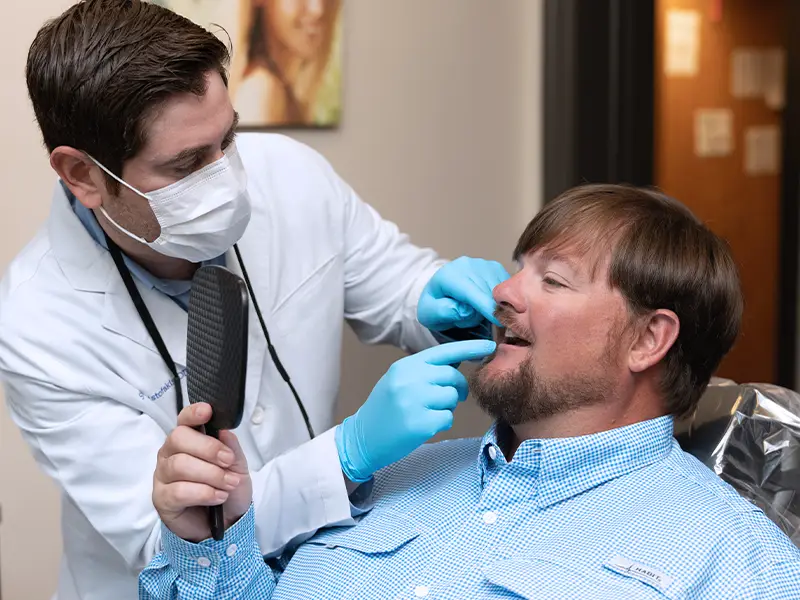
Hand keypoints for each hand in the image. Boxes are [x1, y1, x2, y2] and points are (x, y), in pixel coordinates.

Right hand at [153, 403, 251, 541]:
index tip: (208, 412)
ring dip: (211, 474)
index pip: (184, 420)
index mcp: (188, 440)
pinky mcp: (161, 499)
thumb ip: (231, 448)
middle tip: (228, 461)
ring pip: (180, 465)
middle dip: (208, 448)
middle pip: (178, 438)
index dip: (193, 414)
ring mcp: (163, 476)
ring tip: (229, 484)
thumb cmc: (227, 487)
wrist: (225, 522)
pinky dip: (203, 493)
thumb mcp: (237, 466)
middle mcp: (170, 454)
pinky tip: (218, 497)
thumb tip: (224, 431)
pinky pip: (178, 491)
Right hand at [336, 339, 495, 481]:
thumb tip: (456, 365)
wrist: (363, 438)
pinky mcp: (419, 423)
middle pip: (452, 376)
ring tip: (427, 413)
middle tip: (447, 399)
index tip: (489, 346)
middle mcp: (409, 380)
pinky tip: (423, 426)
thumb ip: (424, 371)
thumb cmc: (385, 409)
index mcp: (405, 366)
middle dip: (456, 388)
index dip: (470, 348)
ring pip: (451, 398)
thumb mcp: (398, 380)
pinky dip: (441, 423)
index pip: (444, 352)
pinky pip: (447, 418)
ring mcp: (413, 401)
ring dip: (446, 407)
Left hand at [418, 257, 510, 330]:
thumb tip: (466, 310)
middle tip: (466, 317)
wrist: (441, 288)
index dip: (485, 306)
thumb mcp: (429, 313)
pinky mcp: (496, 268)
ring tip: (473, 308)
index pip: (470, 291)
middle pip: (487, 293)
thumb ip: (443, 312)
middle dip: (482, 312)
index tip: (498, 320)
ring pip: (499, 291)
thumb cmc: (435, 303)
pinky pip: (506, 289)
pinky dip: (500, 300)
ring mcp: (484, 265)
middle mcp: (468, 265)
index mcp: (449, 275)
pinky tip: (486, 303)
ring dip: (491, 306)